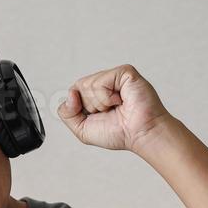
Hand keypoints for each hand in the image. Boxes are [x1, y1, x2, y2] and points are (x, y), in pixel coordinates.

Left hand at [58, 65, 172, 153]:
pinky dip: (107, 97)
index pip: (73, 92)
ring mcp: (114, 77)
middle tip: (109, 112)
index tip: (96, 116)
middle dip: (90, 106)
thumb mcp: (82, 129)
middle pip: (78, 87)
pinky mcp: (124, 72)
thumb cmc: (118, 133)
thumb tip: (70, 93)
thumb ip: (67, 113)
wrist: (139, 134)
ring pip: (87, 84)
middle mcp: (105, 83)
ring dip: (100, 103)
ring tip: (116, 107)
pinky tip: (120, 101)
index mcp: (95, 94)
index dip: (79, 107)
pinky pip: (101, 81)